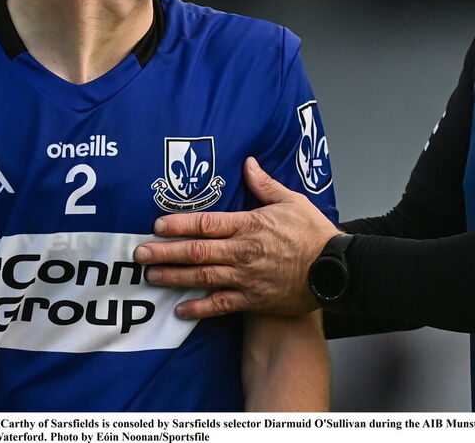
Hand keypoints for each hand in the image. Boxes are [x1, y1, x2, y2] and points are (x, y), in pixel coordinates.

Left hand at [133, 157, 340, 318]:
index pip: (206, 223)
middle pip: (196, 251)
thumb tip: (248, 164)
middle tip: (139, 253)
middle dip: (165, 251)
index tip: (157, 225)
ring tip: (151, 275)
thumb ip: (265, 185)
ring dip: (174, 276)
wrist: (336, 270)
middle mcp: (243, 252)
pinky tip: (180, 310)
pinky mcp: (254, 300)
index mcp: (250, 225)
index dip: (179, 224)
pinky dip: (199, 309)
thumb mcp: (292, 201)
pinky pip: (221, 306)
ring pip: (203, 277)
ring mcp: (246, 278)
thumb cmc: (314, 234)